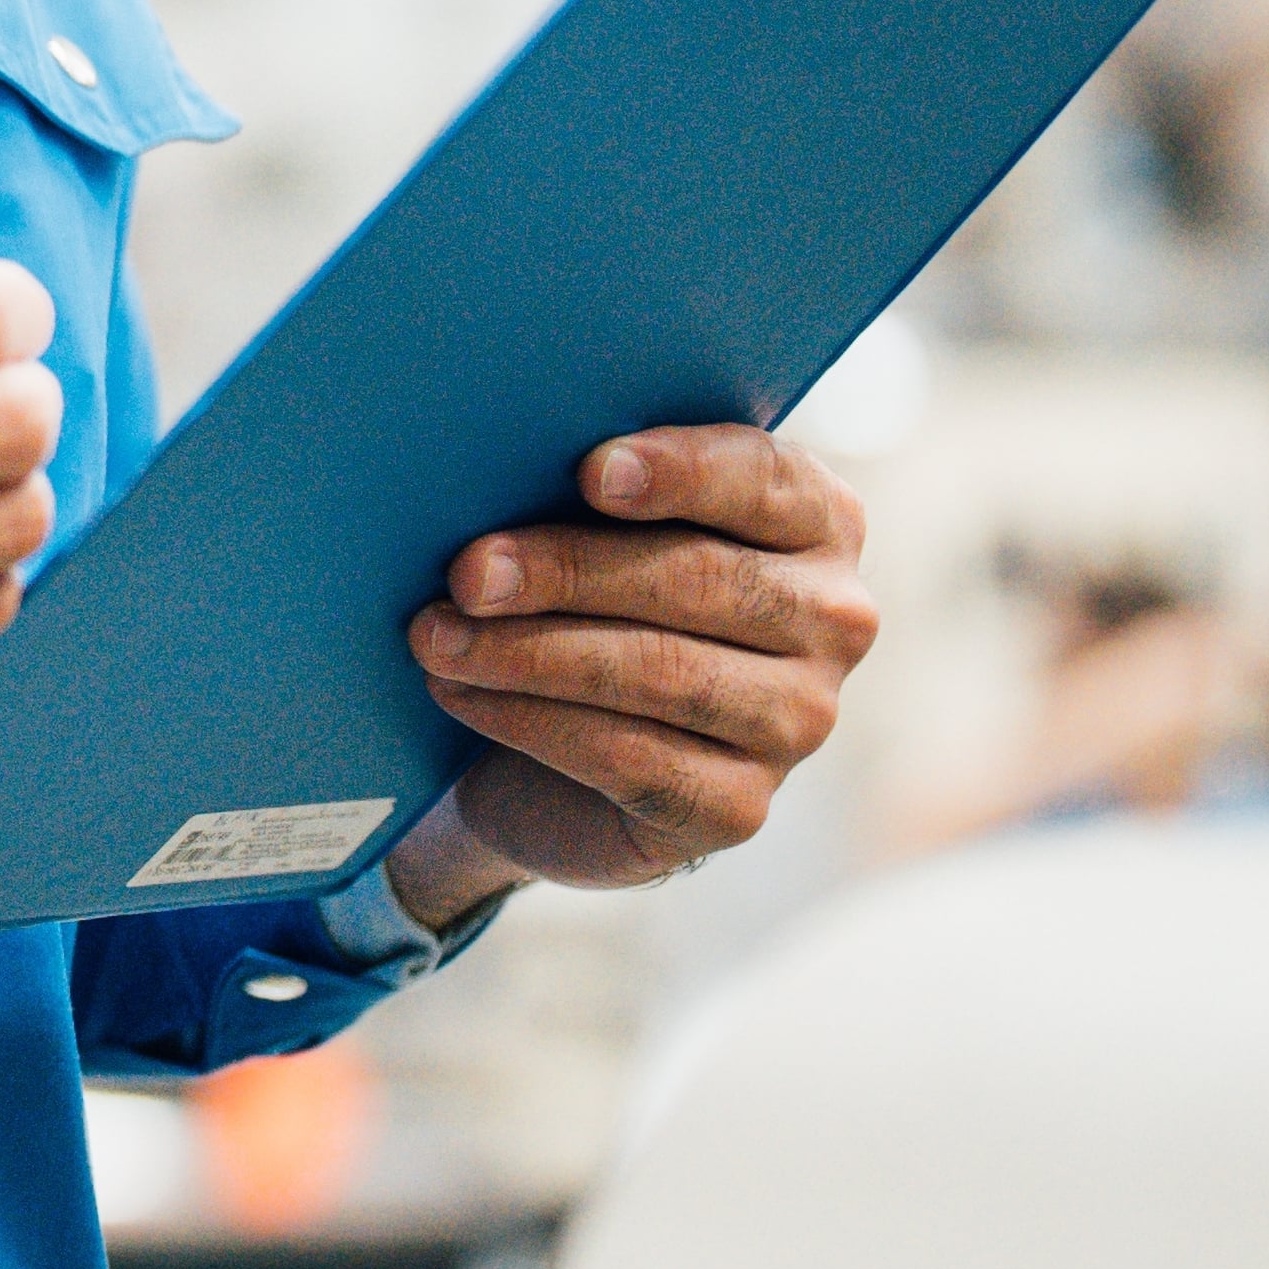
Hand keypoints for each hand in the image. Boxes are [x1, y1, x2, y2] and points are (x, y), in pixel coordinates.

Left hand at [375, 427, 877, 919]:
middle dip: (566, 572)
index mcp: (816, 521)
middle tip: (466, 574)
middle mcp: (832, 620)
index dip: (682, 472)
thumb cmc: (586, 599)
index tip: (590, 473)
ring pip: (661, 673)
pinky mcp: (739, 806)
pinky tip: (462, 694)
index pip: (766, 480)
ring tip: (436, 638)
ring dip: (529, 654)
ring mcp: (799, 720)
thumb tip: (497, 462)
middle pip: (699, 579)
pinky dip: (531, 722)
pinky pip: (632, 758)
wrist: (567, 754)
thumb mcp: (598, 525)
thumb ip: (590, 485)